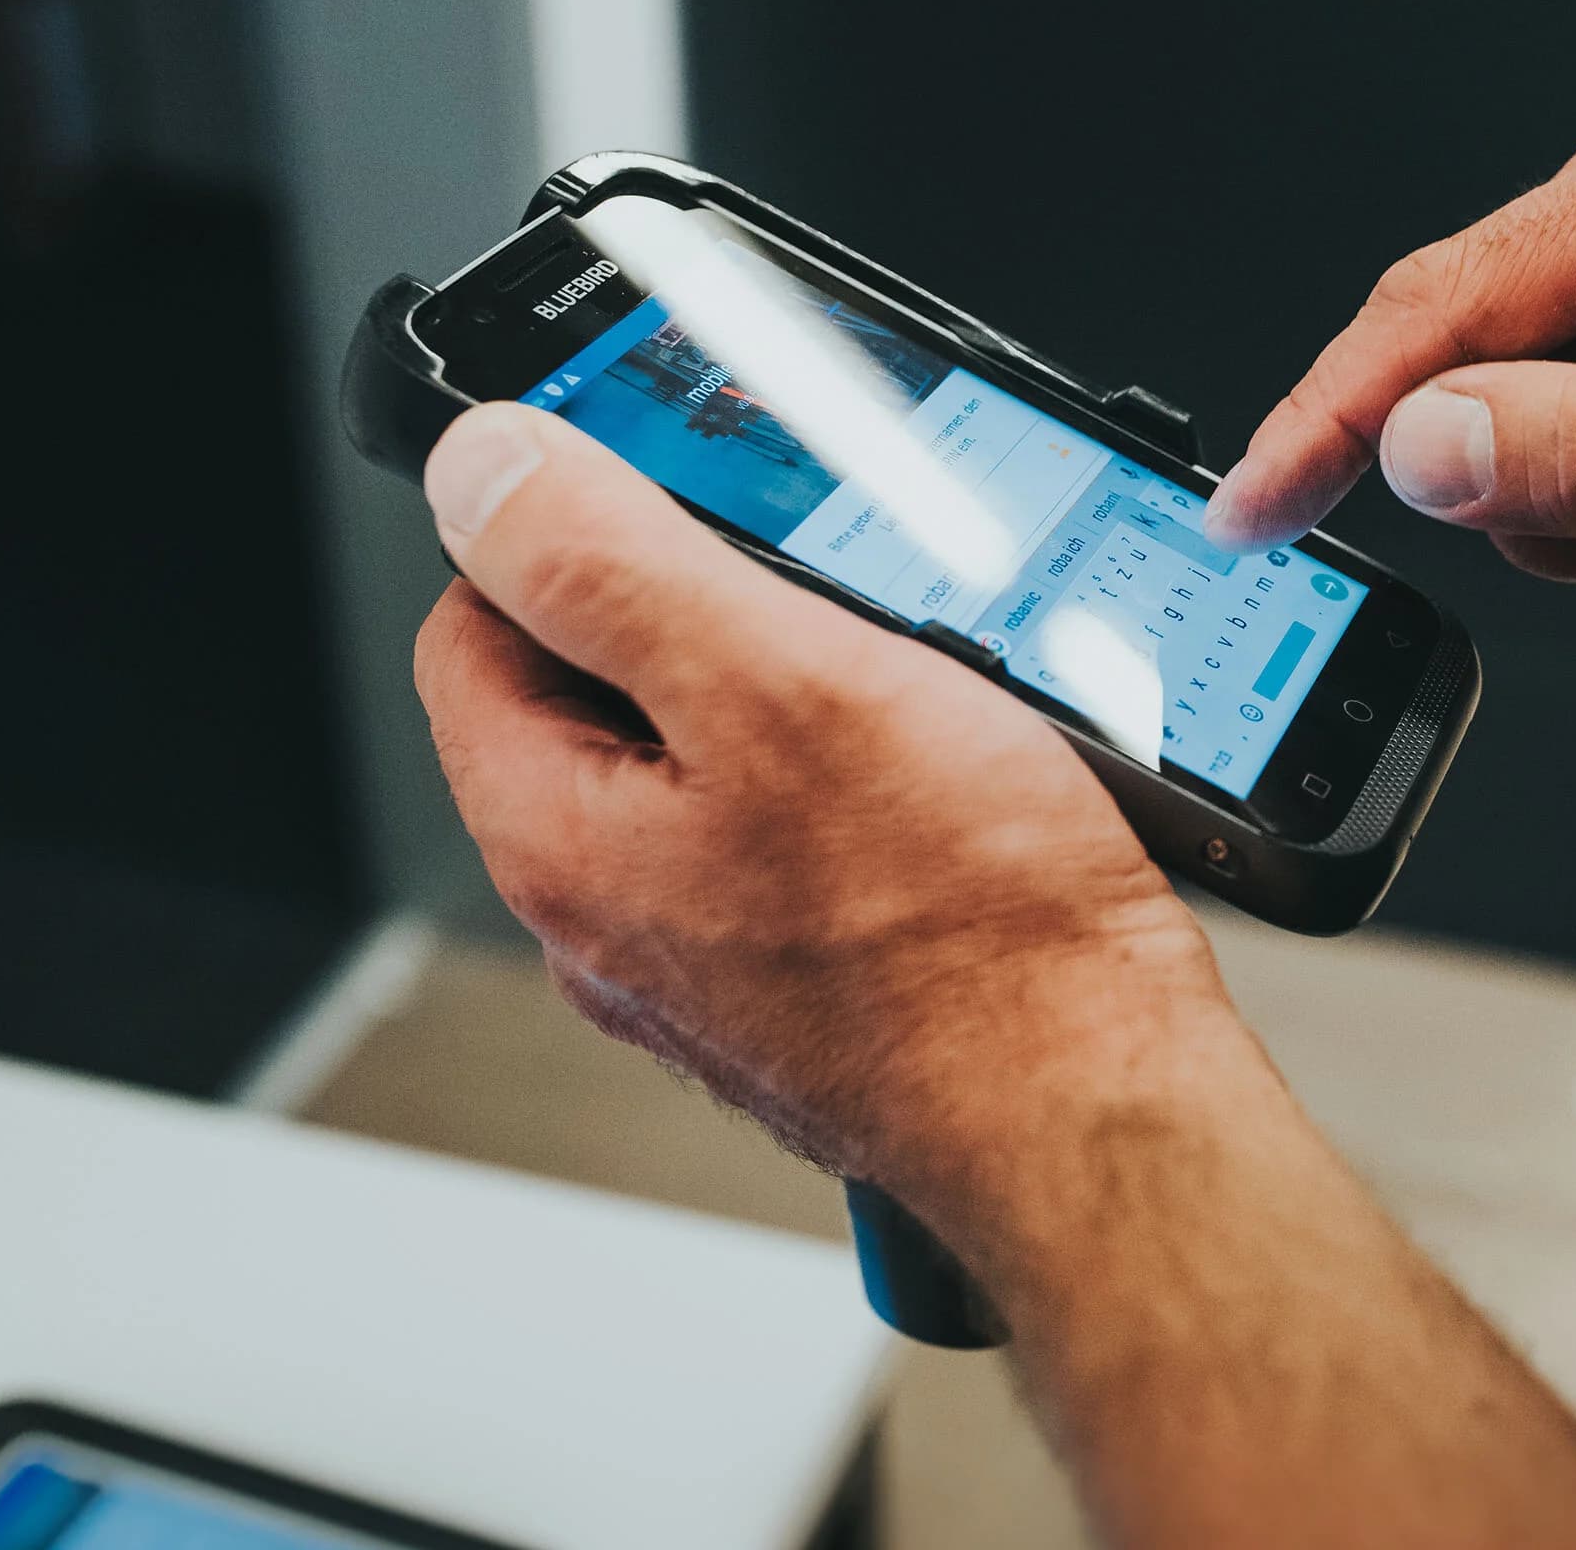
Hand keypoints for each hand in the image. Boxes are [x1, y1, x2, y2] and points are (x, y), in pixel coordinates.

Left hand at [413, 403, 1575, 1545]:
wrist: (1101, 1106)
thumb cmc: (970, 934)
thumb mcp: (779, 684)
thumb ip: (610, 565)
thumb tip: (480, 468)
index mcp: (559, 835)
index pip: (474, 622)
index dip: (560, 523)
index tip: (671, 483)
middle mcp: (613, 914)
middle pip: (596, 692)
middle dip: (696, 602)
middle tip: (815, 565)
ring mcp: (714, 959)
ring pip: (711, 763)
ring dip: (794, 686)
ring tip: (906, 659)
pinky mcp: (817, 981)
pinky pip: (801, 834)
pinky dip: (861, 772)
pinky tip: (951, 759)